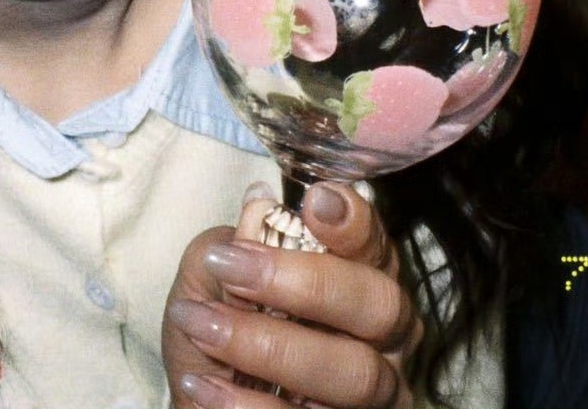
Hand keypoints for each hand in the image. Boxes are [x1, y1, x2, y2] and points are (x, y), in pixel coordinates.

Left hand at [163, 182, 421, 407]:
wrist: (206, 407)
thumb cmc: (219, 344)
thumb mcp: (210, 287)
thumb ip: (230, 247)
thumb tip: (257, 205)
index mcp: (361, 285)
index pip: (378, 247)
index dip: (356, 222)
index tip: (316, 201)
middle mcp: (385, 341)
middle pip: (382, 307)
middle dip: (307, 283)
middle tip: (232, 267)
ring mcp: (374, 398)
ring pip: (356, 373)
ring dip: (269, 346)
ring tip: (203, 327)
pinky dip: (248, 404)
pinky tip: (202, 384)